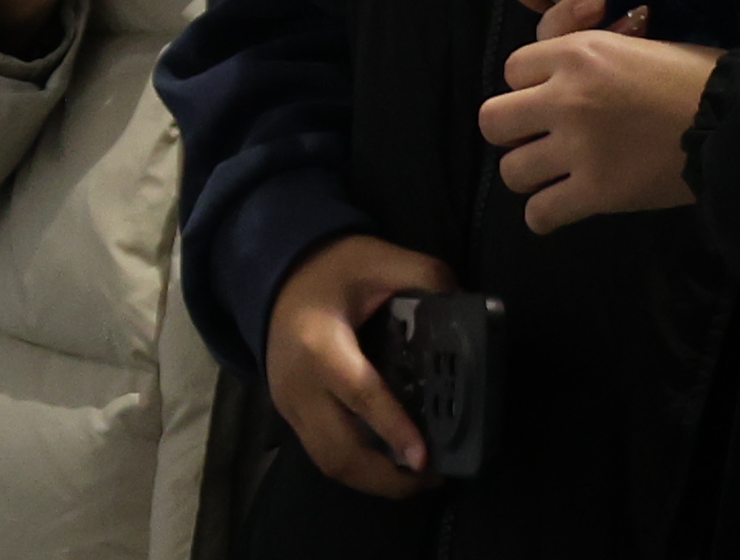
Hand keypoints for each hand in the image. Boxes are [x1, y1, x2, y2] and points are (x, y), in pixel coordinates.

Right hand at [264, 233, 451, 496]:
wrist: (275, 274)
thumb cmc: (329, 269)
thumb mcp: (377, 258)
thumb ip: (424, 275)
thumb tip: (464, 305)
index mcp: (321, 345)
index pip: (360, 395)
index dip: (394, 429)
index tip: (423, 458)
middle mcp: (300, 385)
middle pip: (340, 450)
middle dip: (387, 477)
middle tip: (432, 477)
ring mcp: (290, 405)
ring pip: (330, 463)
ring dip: (373, 481)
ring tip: (416, 479)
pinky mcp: (289, 414)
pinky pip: (323, 454)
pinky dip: (358, 468)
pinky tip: (389, 464)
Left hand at [477, 31, 720, 231]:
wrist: (736, 122)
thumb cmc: (695, 77)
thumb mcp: (632, 43)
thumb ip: (585, 47)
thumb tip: (559, 50)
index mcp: (577, 52)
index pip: (512, 68)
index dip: (529, 85)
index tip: (549, 98)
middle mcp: (566, 97)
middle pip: (492, 119)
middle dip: (512, 130)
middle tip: (539, 138)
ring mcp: (578, 148)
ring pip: (511, 170)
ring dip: (530, 174)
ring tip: (554, 175)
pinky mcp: (597, 193)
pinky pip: (540, 213)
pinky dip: (546, 216)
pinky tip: (562, 207)